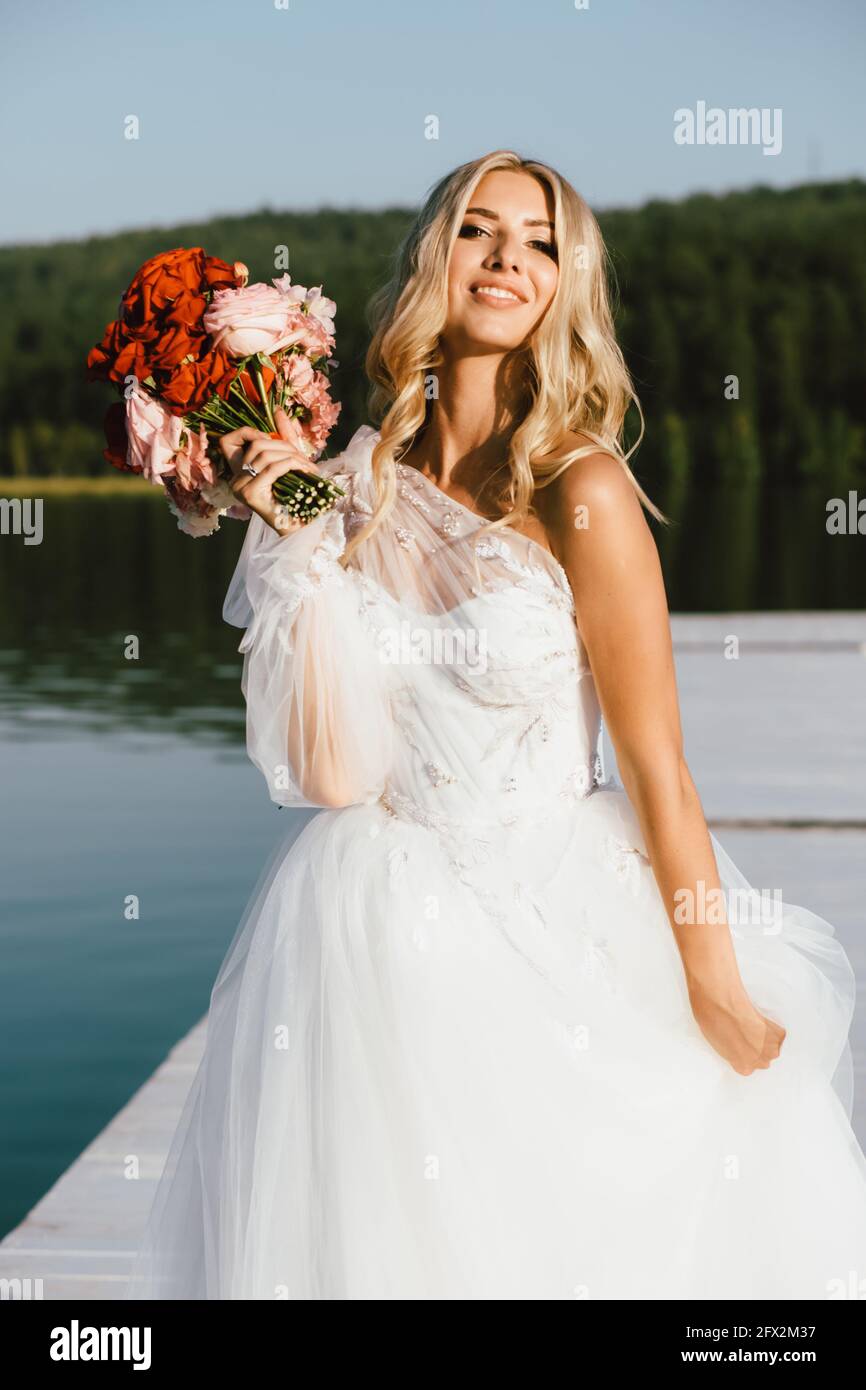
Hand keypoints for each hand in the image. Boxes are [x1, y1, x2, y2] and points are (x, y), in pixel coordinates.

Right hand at [220, 407, 318, 535]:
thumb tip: (279, 411)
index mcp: (239, 470)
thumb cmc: (294, 497)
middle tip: (304, 458)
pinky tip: (307, 471)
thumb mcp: (288, 461)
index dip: (247, 431)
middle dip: (284, 445)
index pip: (228, 440)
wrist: (298, 527)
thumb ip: (283, 437)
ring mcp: (240, 487)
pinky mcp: (250, 494)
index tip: (269, 436)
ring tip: (308, 467)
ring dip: (292, 456)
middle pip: (256, 444)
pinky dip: (293, 464)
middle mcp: (235, 478)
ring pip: (265, 454)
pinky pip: (273, 468)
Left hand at [688, 978, 785, 1075]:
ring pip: (774, 1047)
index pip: (749, 1066)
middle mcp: (760, 1063)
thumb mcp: (718, 1046)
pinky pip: (780, 1034)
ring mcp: (771, 1050)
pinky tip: (762, 1020)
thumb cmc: (714, 1023)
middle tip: (749, 1034)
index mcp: (744, 1068)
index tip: (742, 1045)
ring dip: (768, 1039)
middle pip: (763, 1059)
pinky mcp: (778, 1035)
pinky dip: (773, 1028)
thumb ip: (733, 1052)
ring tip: (756, 1026)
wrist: (723, 1005)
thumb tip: (737, 1047)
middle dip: (758, 1048)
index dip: (746, 1054)